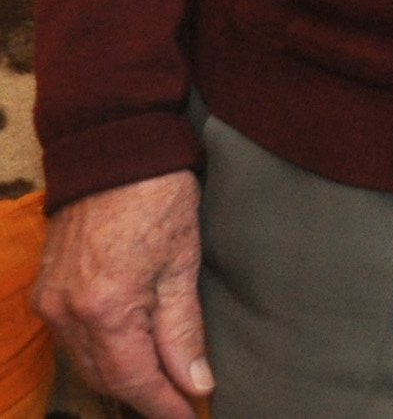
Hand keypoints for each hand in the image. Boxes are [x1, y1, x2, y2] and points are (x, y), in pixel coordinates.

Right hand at [36, 170, 212, 418]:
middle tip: (180, 404)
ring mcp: (50, 302)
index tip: (190, 416)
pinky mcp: (47, 290)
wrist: (114, 151)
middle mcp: (67, 313)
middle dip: (144, 396)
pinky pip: (72, 341)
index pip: (134, 379)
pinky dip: (101, 355)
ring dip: (121, 378)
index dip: (163, 404)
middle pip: (106, 378)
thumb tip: (195, 382)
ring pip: (86, 363)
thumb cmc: (158, 198)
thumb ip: (184, 330)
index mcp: (105, 309)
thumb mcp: (183, 264)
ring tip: (160, 388)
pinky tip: (128, 355)